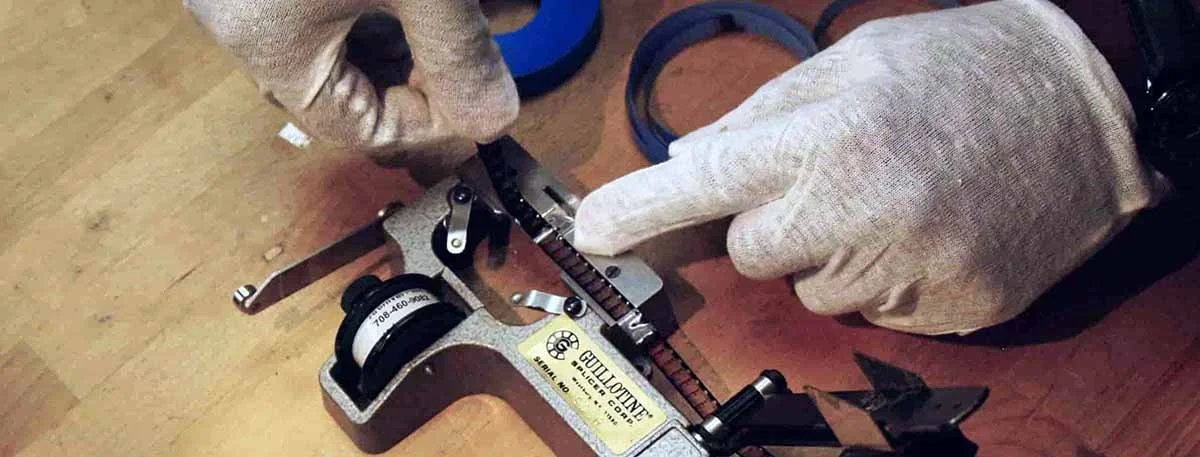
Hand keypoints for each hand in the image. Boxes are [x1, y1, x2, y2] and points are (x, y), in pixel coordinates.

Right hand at [184, 0, 517, 155]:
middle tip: (501, 40)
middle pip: (369, 76)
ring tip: (502, 6)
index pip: (366, 128)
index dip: (436, 122)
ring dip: (434, 25)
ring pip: (363, 29)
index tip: (485, 99)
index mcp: (272, 48)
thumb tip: (494, 118)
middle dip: (446, 63)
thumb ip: (458, 54)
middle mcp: (255, 21)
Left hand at [575, 0, 1163, 334]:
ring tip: (895, 195)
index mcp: (832, 137)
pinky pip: (877, 312)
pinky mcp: (952, 307)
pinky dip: (886, 278)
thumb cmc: (964, 71)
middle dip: (776, 221)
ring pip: (816, 288)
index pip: (708, 183)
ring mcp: (912, 267)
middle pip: (758, 251)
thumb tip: (688, 162)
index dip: (642, 209)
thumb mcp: (853, 63)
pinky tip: (928, 228)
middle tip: (832, 177)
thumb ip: (762, 117)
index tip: (595, 230)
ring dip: (834, 252)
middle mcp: (865, 209)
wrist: (1088, 106)